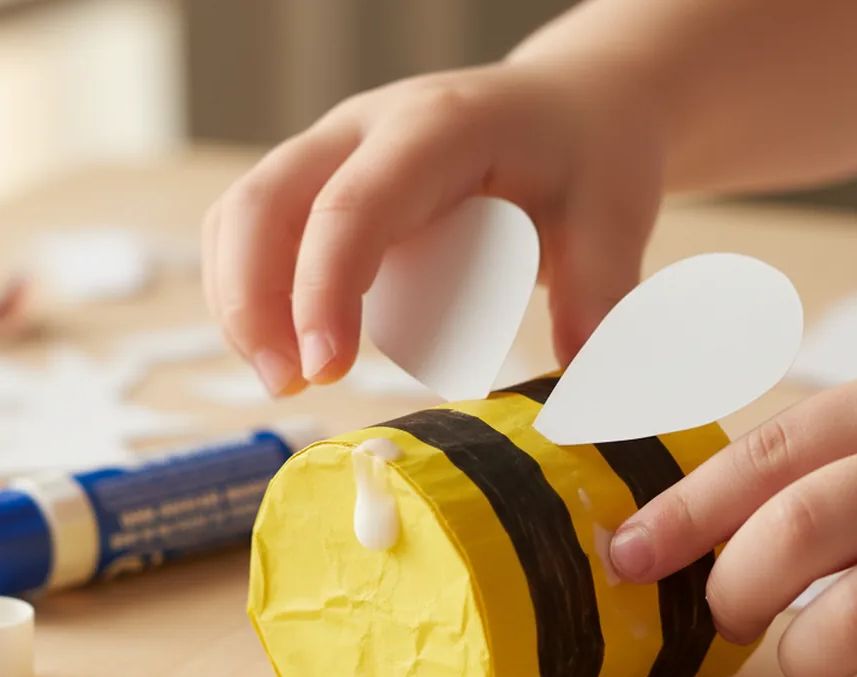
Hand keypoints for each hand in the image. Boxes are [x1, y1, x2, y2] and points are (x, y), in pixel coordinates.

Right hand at [202, 59, 665, 395]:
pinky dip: (249, 286)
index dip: (324, 288)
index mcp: (438, 127)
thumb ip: (600, 297)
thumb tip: (578, 393)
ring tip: (284, 380)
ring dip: (242, 299)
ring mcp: (339, 147)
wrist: (575, 104)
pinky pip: (257, 222)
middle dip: (255, 302)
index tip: (327, 370)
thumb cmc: (589, 152)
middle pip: (267, 202)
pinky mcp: (328, 176)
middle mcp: (369, 127)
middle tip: (288, 387)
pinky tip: (281, 345)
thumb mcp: (614, 217)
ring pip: (246, 211)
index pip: (353, 204)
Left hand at [609, 351, 856, 676]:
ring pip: (849, 624)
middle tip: (732, 611)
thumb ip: (834, 447)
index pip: (770, 453)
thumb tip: (706, 517)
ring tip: (812, 653)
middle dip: (732, 589)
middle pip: (795, 534)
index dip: (681, 512)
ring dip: (800, 657)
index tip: (624, 555)